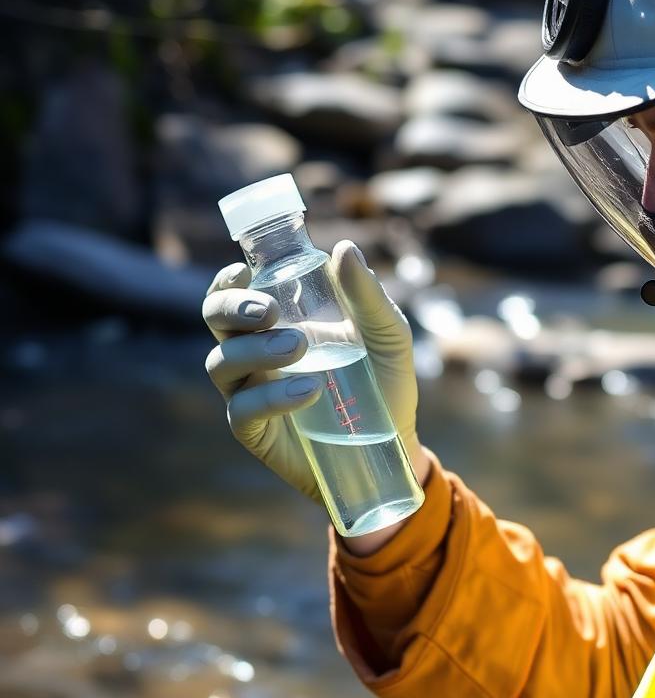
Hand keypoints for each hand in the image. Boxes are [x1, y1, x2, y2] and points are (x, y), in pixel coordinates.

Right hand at [202, 241, 428, 508]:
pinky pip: (244, 410)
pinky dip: (271, 398)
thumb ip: (368, 297)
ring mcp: (253, 391)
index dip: (229, 278)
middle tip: (268, 311)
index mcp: (281, 320)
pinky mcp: (257, 431)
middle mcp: (257, 351)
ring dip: (255, 350)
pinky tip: (308, 392)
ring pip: (222, 363)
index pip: (236, 290)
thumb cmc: (385, 384)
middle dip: (232, 307)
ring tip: (299, 348)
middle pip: (215, 319)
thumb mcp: (388, 337)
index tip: (243, 270)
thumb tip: (344, 249)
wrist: (395, 448)